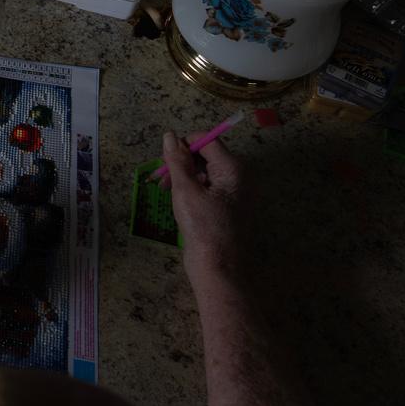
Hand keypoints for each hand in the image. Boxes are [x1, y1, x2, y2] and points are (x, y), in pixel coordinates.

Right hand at [158, 132, 256, 287]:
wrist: (217, 268)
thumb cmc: (203, 229)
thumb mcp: (185, 191)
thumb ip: (177, 161)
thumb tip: (170, 138)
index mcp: (235, 170)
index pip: (209, 141)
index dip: (185, 145)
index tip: (165, 158)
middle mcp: (241, 178)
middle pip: (208, 155)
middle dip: (183, 162)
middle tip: (163, 177)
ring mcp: (237, 193)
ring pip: (207, 171)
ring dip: (185, 175)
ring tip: (167, 189)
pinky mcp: (230, 206)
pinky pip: (210, 187)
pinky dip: (193, 188)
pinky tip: (179, 199)